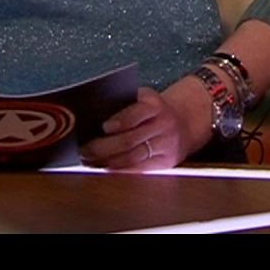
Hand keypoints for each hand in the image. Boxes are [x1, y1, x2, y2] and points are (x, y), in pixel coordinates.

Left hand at [80, 83, 212, 171]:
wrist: (184, 121)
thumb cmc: (153, 110)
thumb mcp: (143, 99)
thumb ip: (123, 105)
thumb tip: (91, 118)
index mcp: (154, 104)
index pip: (136, 113)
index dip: (120, 121)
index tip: (103, 127)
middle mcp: (163, 124)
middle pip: (130, 139)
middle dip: (103, 147)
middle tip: (85, 150)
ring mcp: (166, 144)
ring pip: (133, 157)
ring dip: (108, 162)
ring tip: (90, 162)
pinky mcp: (167, 161)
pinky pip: (140, 169)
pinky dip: (120, 170)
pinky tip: (107, 169)